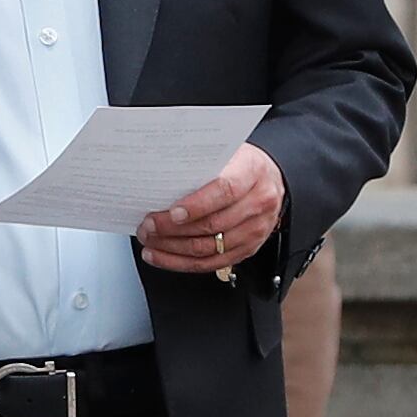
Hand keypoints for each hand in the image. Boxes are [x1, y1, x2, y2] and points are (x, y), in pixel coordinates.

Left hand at [137, 143, 285, 274]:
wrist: (268, 178)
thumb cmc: (239, 164)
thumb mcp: (224, 152)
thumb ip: (199, 164)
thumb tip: (158, 177)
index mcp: (252, 172)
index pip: (225, 190)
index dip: (196, 205)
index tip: (171, 212)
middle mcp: (258, 202)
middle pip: (213, 224)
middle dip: (173, 229)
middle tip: (148, 227)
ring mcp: (255, 229)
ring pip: (209, 248)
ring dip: (173, 249)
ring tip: (149, 242)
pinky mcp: (248, 249)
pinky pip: (212, 263)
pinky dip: (182, 263)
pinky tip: (162, 256)